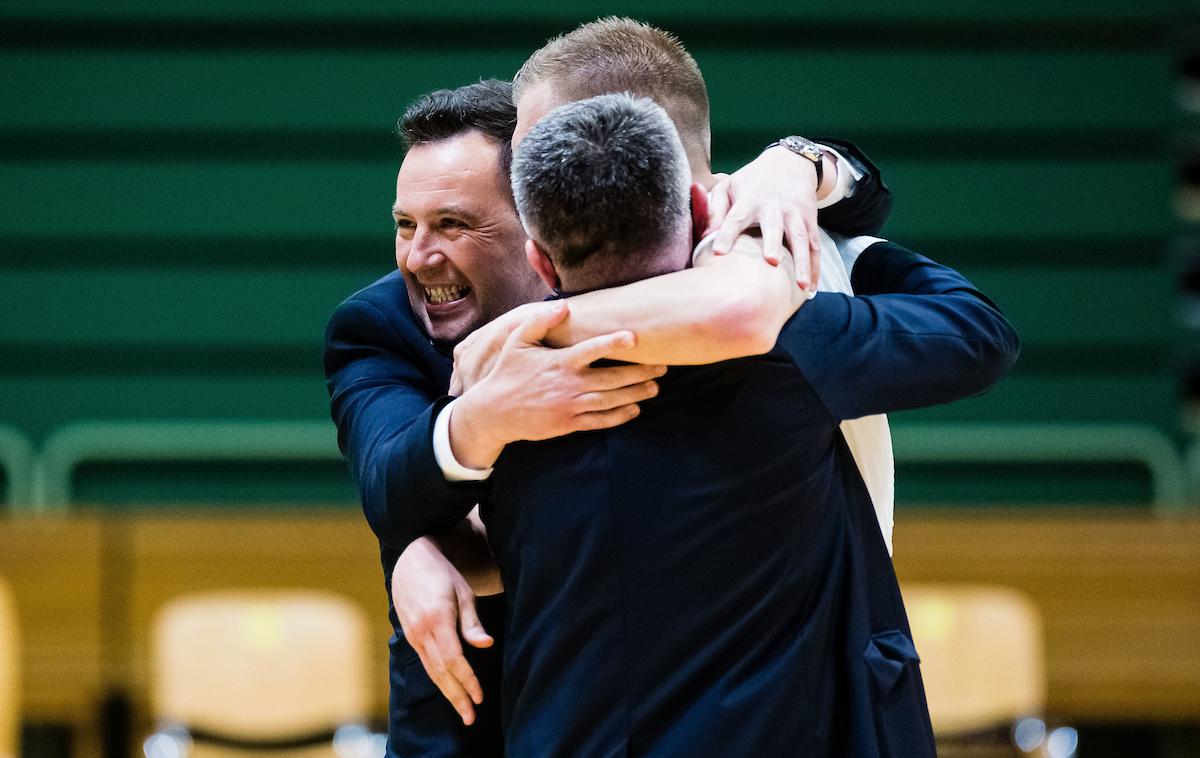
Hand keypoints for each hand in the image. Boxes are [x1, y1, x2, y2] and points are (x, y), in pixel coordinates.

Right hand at [392, 536, 493, 724]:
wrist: (411, 560)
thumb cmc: (443, 573)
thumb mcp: (463, 592)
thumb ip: (472, 622)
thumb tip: (486, 645)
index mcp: (438, 619)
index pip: (454, 659)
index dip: (467, 680)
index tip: (480, 697)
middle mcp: (422, 631)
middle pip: (441, 672)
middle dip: (456, 696)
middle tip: (470, 717)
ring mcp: (413, 635)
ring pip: (432, 671)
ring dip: (447, 693)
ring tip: (462, 710)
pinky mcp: (411, 635)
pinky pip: (425, 663)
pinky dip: (437, 679)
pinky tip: (447, 689)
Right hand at [451, 301, 665, 468]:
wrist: (493, 413)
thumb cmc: (507, 373)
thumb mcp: (516, 341)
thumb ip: (540, 321)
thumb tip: (564, 305)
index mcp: (559, 363)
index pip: (592, 350)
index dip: (614, 342)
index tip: (635, 336)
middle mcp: (569, 385)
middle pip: (612, 378)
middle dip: (640, 372)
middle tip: (661, 366)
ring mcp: (570, 407)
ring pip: (611, 401)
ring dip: (636, 394)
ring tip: (655, 386)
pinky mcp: (569, 424)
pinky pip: (600, 422)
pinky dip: (620, 416)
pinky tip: (635, 409)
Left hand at [705, 146, 823, 290]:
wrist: (791, 162)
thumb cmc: (751, 181)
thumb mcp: (729, 186)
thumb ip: (715, 209)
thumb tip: (704, 235)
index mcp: (750, 200)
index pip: (736, 217)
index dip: (727, 233)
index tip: (718, 252)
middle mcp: (775, 207)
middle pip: (775, 227)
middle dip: (774, 243)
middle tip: (772, 261)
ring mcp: (796, 215)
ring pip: (800, 240)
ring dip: (802, 262)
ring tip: (801, 285)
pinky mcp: (811, 222)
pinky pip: (815, 247)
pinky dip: (815, 268)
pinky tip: (810, 289)